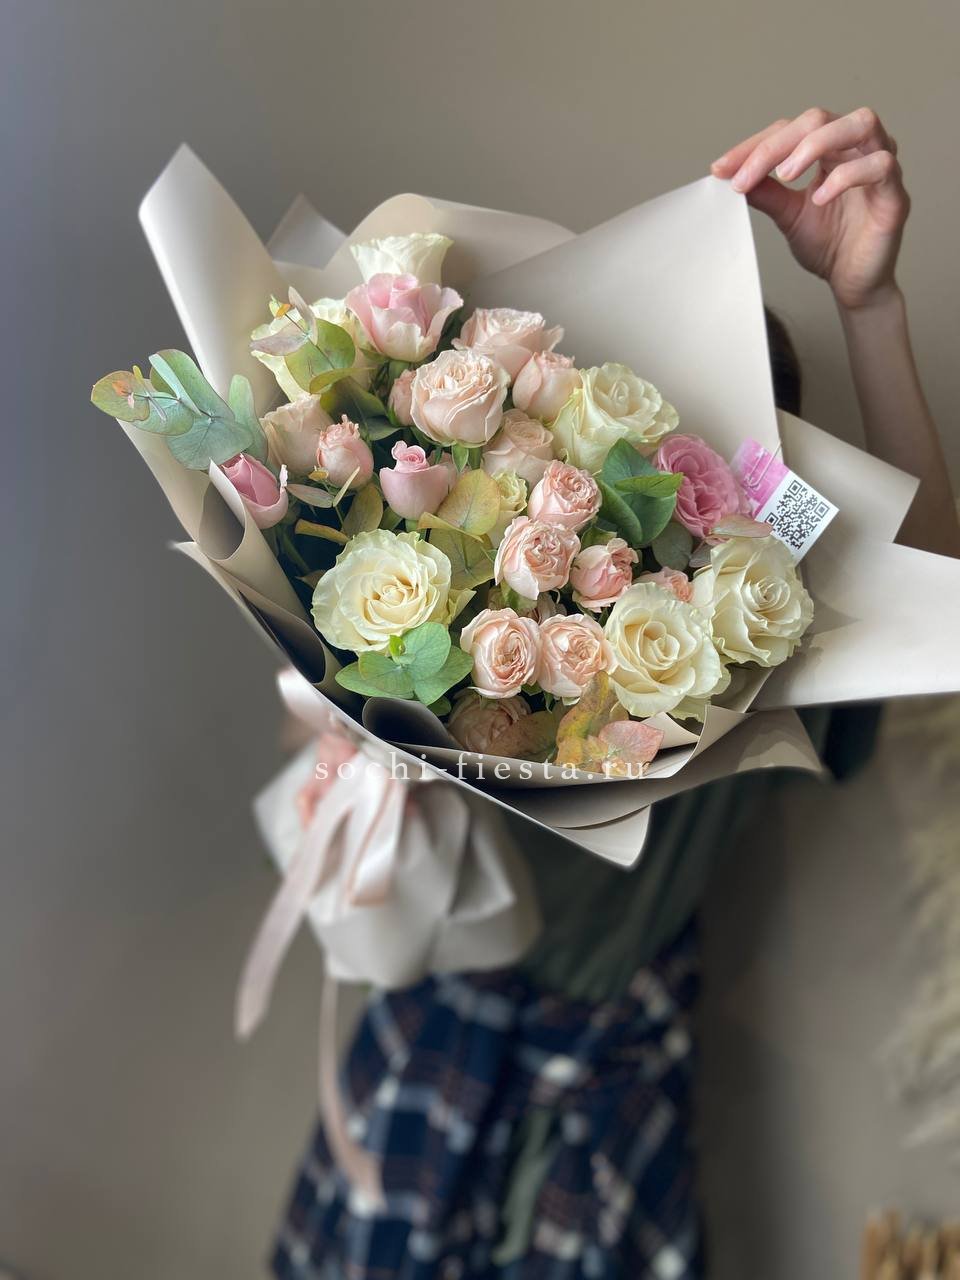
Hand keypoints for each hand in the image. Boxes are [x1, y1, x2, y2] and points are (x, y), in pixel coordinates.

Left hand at [711, 107, 909, 310]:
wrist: (852, 282)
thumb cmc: (828, 244)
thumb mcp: (787, 215)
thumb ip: (766, 192)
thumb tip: (731, 174)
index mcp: (830, 149)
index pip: (790, 130)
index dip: (754, 146)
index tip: (720, 170)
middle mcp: (857, 148)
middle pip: (819, 119)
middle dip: (776, 145)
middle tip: (745, 177)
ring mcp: (880, 165)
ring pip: (860, 123)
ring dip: (816, 144)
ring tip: (785, 174)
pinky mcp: (895, 192)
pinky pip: (879, 166)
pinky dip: (847, 177)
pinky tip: (819, 198)